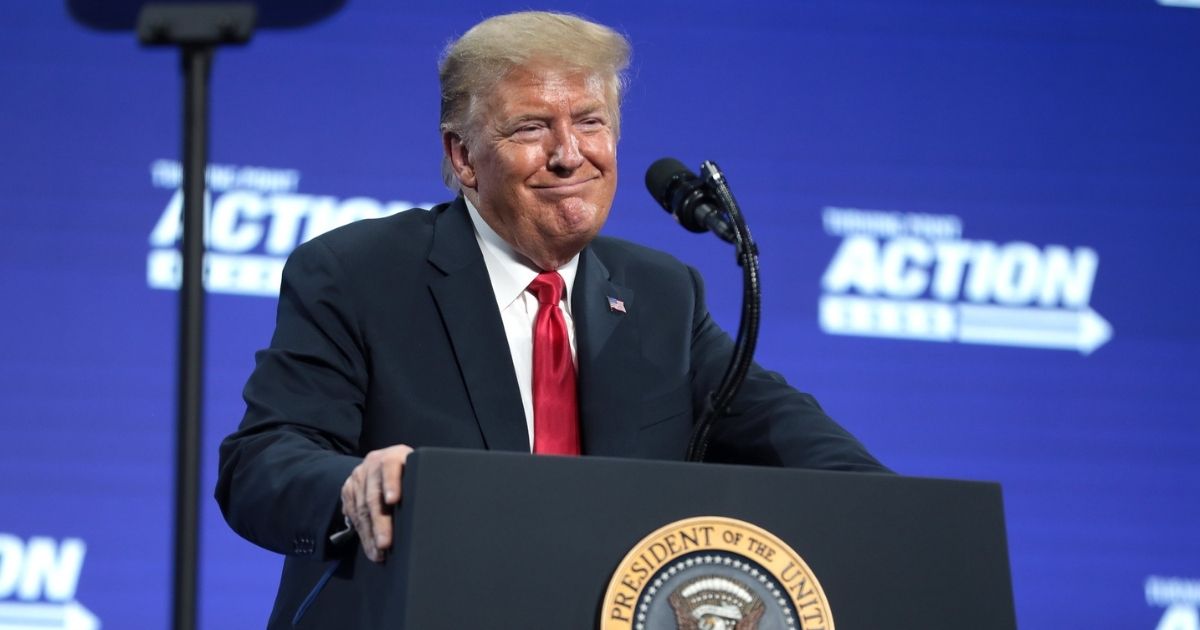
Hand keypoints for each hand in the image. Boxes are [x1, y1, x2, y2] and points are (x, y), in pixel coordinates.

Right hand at [340, 444, 413, 561]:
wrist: (383, 462)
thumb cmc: (410, 471)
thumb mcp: (417, 469)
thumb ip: (423, 481)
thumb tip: (442, 503)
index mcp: (394, 456)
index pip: (391, 466)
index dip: (391, 482)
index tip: (393, 500)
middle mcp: (373, 464)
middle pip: (374, 495)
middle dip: (379, 522)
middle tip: (385, 543)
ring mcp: (359, 477)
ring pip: (361, 508)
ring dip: (369, 533)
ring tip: (379, 553)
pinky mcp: (349, 490)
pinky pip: (353, 514)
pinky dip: (362, 533)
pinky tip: (370, 547)